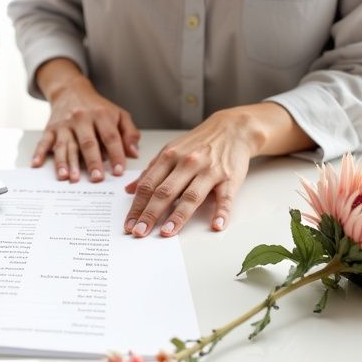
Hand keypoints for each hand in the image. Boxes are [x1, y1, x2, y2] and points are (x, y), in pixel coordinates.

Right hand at [32, 58, 139, 181]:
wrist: (71, 90)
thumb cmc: (97, 108)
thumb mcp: (118, 114)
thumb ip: (129, 133)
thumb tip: (134, 154)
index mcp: (101, 115)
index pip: (110, 137)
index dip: (116, 154)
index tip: (119, 171)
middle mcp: (81, 119)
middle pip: (87, 142)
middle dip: (92, 162)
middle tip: (96, 178)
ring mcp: (64, 125)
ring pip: (65, 145)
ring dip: (66, 162)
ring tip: (68, 177)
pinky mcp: (50, 129)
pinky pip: (44, 142)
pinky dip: (39, 153)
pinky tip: (37, 164)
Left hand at [123, 102, 315, 237]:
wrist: (232, 129)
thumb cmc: (198, 143)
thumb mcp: (170, 151)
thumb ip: (150, 171)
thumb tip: (129, 190)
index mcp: (169, 157)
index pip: (148, 185)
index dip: (136, 206)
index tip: (128, 224)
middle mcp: (187, 163)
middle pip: (165, 192)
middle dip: (150, 213)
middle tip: (139, 232)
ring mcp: (209, 171)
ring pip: (191, 196)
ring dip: (178, 216)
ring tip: (167, 232)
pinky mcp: (229, 178)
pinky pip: (225, 198)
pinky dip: (221, 212)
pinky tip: (216, 225)